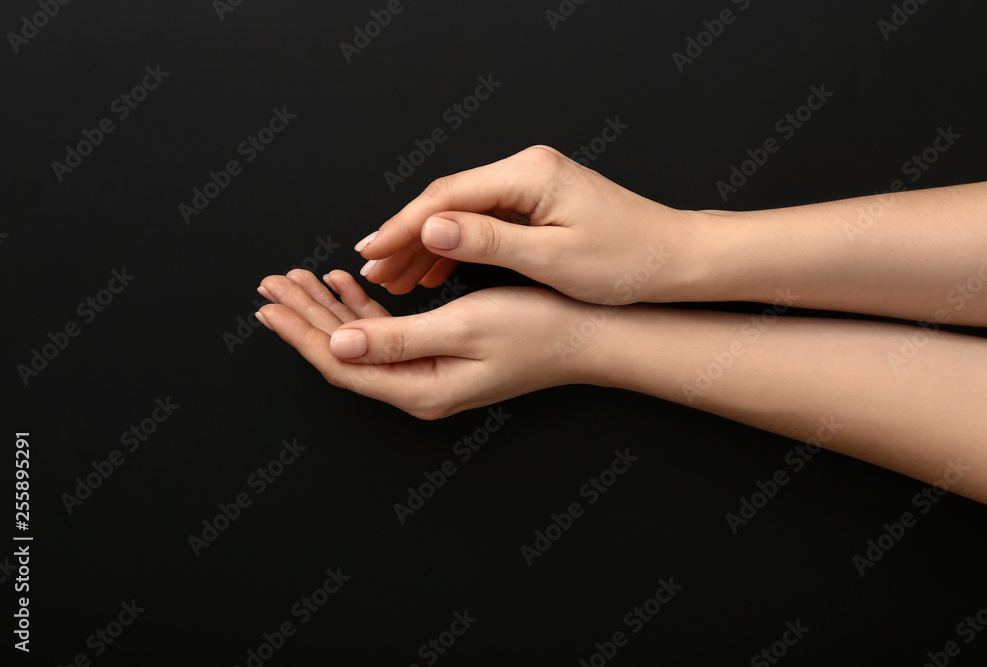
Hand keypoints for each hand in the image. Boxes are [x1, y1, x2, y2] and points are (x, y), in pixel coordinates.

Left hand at [255, 269, 610, 418]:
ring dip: (330, 309)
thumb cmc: (535, 329)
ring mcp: (429, 375)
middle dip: (306, 315)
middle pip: (343, 353)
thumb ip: (396, 340)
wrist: (587, 336)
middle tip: (272, 283)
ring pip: (361, 342)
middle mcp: (418, 388)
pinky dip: (364, 308)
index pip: (340, 362)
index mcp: (418, 388)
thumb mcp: (462, 328)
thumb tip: (338, 345)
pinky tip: (349, 286)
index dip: (301, 331)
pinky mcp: (442, 357)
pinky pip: (388, 334)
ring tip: (298, 279)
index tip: (270, 302)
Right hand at [355, 145, 709, 304]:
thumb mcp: (554, 259)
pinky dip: (456, 246)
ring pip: (462, 211)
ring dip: (427, 244)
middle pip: (448, 199)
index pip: (447, 197)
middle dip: (406, 236)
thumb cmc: (627, 261)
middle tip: (373, 269)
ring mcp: (532, 183)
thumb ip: (488, 242)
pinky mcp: (537, 201)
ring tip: (395, 278)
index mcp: (529, 175)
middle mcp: (527, 169)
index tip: (369, 250)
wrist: (675, 258)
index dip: (401, 226)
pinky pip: (483, 220)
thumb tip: (431, 229)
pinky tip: (435, 272)